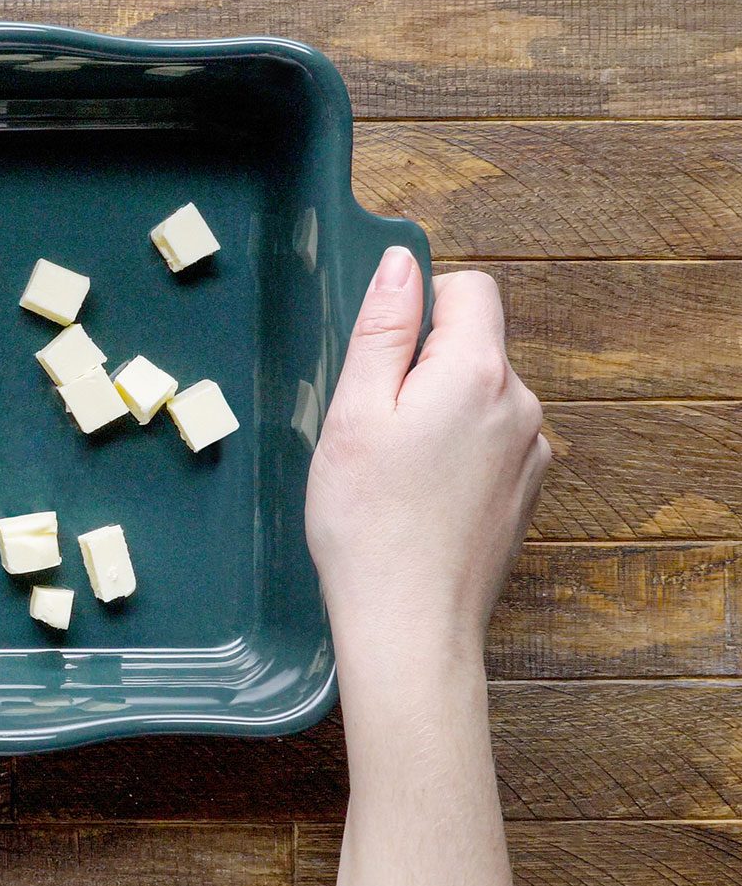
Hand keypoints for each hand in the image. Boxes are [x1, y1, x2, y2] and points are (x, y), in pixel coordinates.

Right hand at [306, 247, 549, 679]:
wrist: (409, 622)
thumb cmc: (367, 521)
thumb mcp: (355, 411)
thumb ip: (383, 329)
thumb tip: (401, 263)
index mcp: (477, 374)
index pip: (470, 290)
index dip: (420, 306)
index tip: (380, 357)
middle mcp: (521, 405)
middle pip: (474, 345)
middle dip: (422, 366)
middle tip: (372, 426)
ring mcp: (530, 452)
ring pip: (480, 396)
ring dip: (438, 411)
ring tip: (392, 469)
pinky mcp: (525, 491)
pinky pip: (490, 441)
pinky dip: (455, 452)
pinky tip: (418, 496)